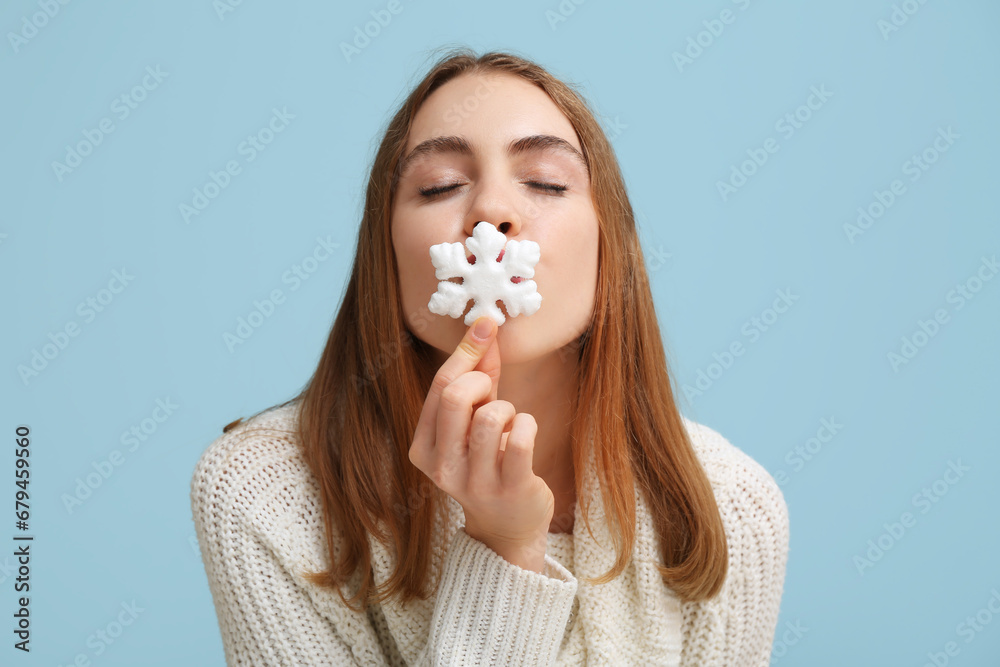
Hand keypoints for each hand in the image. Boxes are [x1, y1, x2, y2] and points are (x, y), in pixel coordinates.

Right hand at [407, 317, 553, 572]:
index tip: (486, 326)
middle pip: (456, 396)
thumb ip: (479, 374)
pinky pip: (520, 438)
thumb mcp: (475, 418)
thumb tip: (485, 326)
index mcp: (423, 448)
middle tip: (493, 393)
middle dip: (482, 381)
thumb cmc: (489, 461)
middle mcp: (441, 467)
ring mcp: (474, 482)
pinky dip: (527, 425)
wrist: (508, 526)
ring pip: (490, 415)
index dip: (466, 351)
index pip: (440, 387)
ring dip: (507, 407)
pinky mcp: (509, 488)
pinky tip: (524, 434)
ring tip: (509, 422)